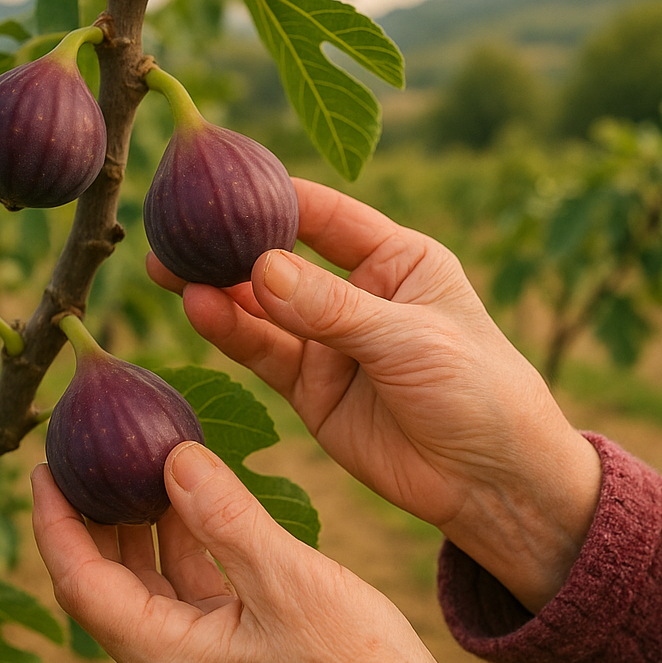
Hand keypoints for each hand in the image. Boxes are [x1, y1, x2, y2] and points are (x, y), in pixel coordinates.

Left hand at [31, 444, 490, 662]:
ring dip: (138, 532)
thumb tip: (174, 455)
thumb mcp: (286, 578)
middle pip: (104, 588)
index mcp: (168, 660)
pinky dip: (180, 549)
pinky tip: (191, 506)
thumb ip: (224, 516)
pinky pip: (184, 596)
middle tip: (84, 458)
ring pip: (145, 591)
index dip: (56, 523)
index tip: (44, 467)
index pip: (82, 584)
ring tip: (135, 468)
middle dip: (90, 521)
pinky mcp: (226, 660)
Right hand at [147, 179, 601, 611]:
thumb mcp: (408, 338)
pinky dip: (231, 333)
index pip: (324, 215)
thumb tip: (259, 268)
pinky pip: (264, 353)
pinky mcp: (312, 389)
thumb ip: (332, 307)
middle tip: (174, 229)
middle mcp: (358, 294)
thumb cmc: (477, 389)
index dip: (273, 195)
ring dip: (218, 288)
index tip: (218, 180)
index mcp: (397, 259)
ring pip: (263, 307)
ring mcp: (331, 343)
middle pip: (282, 258)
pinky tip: (199, 309)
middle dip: (230, 245)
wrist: (492, 482)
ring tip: (169, 268)